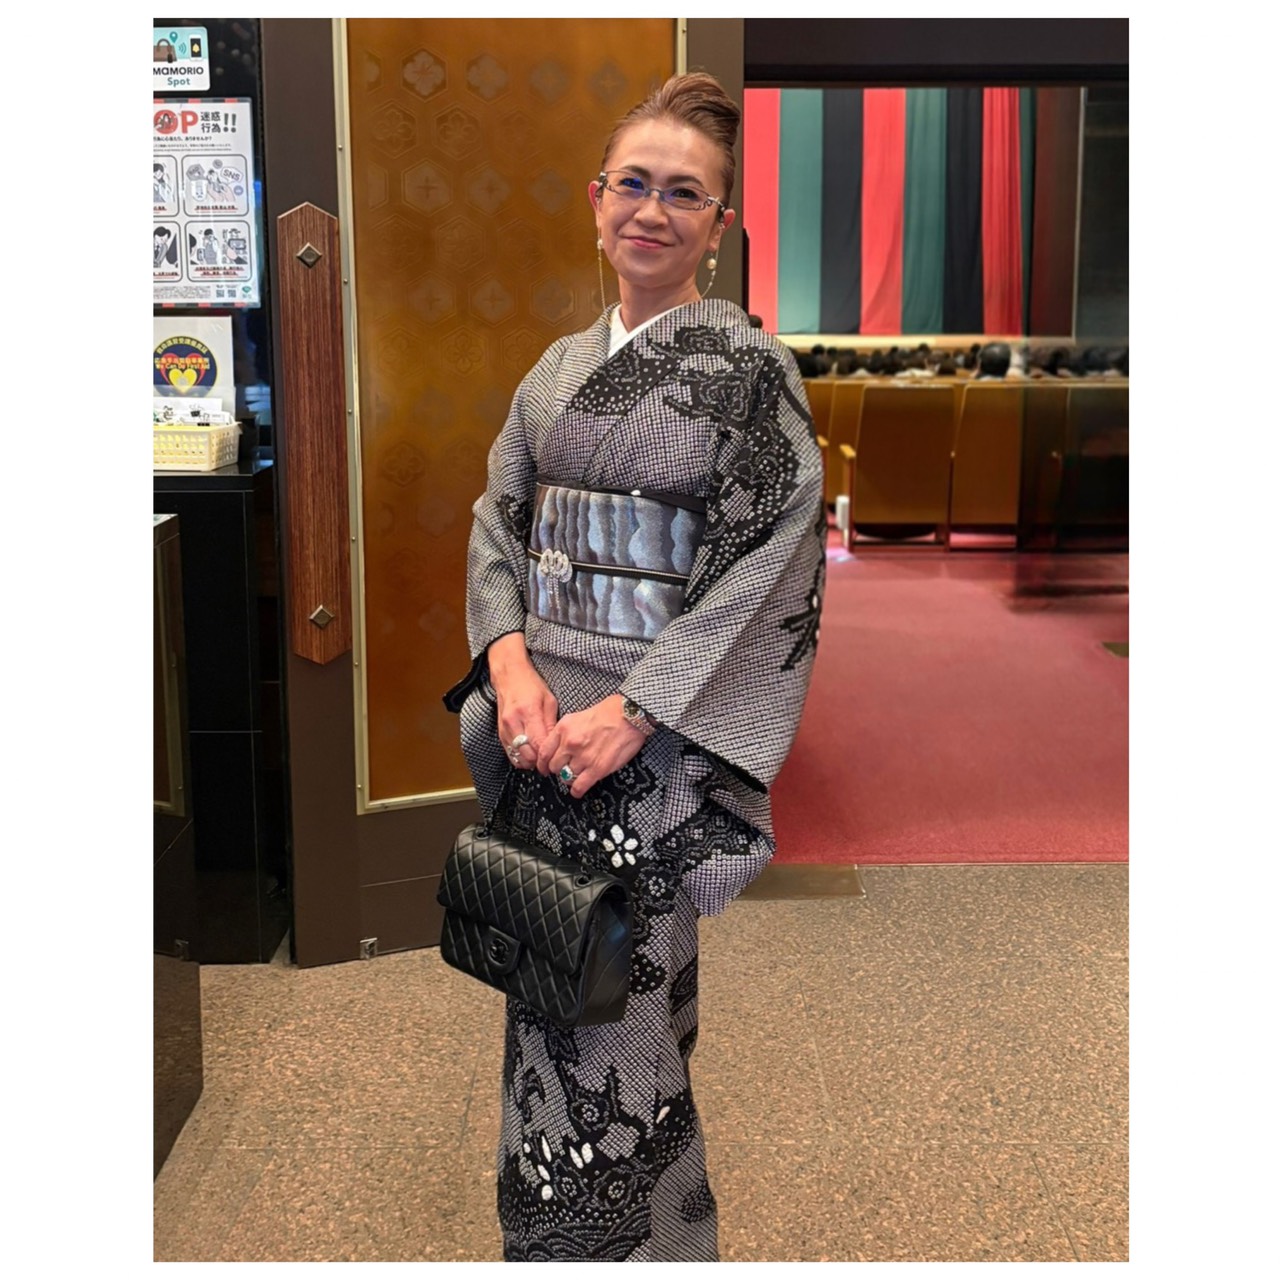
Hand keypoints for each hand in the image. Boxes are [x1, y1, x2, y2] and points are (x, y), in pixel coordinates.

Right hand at [487, 633, 556, 769]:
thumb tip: (556, 744)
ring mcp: (505, 729)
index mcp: (529, 712)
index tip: (556, 759)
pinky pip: (510, 753)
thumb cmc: (531, 685)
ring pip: (518, 757)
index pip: (539, 744)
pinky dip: (520, 757)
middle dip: (540, 761)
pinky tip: (529, 753)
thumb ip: (552, 724)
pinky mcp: (500, 733)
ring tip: (540, 758)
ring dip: (530, 761)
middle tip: (549, 761)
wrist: (509, 676)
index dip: (548, 756)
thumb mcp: (549, 701)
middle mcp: (514, 722)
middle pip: (527, 754)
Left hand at [536, 695, 647, 798]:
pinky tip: (578, 790)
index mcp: (563, 728)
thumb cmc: (609, 712)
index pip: (543, 752)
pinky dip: (577, 791)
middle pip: (554, 766)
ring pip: (566, 777)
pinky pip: (579, 787)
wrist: (629, 715)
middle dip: (558, 769)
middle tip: (564, 769)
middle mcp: (570, 743)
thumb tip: (556, 748)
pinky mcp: (598, 769)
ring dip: (570, 778)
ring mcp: (584, 757)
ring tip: (576, 775)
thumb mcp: (578, 716)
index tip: (544, 768)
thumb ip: (564, 732)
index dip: (542, 763)